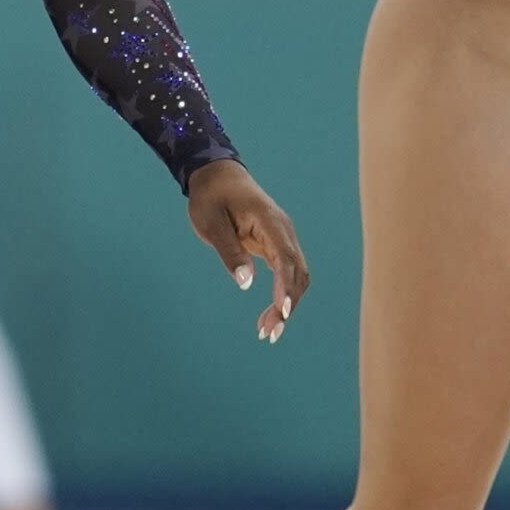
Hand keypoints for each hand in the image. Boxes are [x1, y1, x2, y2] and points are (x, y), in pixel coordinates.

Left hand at [186, 160, 309, 343]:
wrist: (217, 176)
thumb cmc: (212, 197)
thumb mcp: (211, 223)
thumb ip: (230, 251)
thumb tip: (247, 282)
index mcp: (269, 220)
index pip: (286, 257)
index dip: (286, 285)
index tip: (283, 311)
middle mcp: (283, 231)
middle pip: (297, 272)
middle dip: (288, 304)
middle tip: (270, 333)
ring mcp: (283, 238)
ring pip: (296, 277)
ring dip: (286, 304)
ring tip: (267, 331)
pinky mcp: (277, 246)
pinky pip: (286, 274)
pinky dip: (282, 296)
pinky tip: (270, 315)